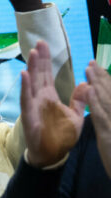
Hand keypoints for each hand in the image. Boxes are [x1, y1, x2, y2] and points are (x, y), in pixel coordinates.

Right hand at [20, 41, 84, 166]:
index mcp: (50, 97)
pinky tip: (24, 74)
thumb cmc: (61, 136)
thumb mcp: (76, 117)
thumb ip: (79, 100)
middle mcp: (40, 98)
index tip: (45, 44)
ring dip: (32, 67)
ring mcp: (33, 105)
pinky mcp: (29, 114)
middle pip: (39, 74)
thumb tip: (86, 84)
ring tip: (33, 53)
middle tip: (39, 42)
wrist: (52, 154)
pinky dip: (25, 86)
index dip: (47, 60)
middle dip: (39, 58)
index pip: (47, 74)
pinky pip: (26, 98)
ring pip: (31, 82)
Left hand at [85, 61, 110, 176]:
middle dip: (101, 77)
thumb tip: (99, 103)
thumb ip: (106, 118)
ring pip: (108, 100)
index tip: (96, 67)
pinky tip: (89, 90)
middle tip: (92, 63)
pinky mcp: (110, 134)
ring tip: (90, 69)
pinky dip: (95, 101)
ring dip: (99, 83)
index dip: (105, 80)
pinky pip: (102, 115)